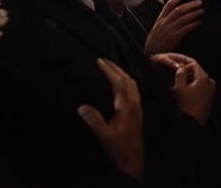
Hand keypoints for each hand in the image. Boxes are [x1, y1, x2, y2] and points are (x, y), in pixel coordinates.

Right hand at [78, 58, 143, 179]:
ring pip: (133, 84)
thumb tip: (82, 106)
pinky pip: (135, 90)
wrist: (134, 160)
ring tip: (112, 67)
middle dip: (116, 67)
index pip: (118, 83)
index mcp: (127, 106)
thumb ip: (94, 121)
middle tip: (104, 59)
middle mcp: (135, 104)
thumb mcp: (104, 136)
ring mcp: (138, 107)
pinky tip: (123, 84)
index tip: (100, 60)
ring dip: (123, 73)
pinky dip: (127, 81)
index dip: (109, 70)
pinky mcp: (138, 112)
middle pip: (127, 79)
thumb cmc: (119, 149)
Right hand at [145, 0, 202, 53]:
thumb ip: (166, 21)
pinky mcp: (173, 38)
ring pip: (183, 18)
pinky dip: (193, 25)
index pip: (169, 4)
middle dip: (190, 5)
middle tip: (200, 2)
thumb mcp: (158, 29)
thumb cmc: (156, 42)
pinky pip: (185, 29)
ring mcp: (169, 30)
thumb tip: (177, 13)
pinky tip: (199, 23)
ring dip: (194, 13)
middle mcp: (164, 23)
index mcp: (160, 19)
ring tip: (202, 11)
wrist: (151, 55)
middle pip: (179, 10)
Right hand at [151, 53, 214, 125]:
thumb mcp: (180, 88)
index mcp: (204, 78)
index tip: (173, 61)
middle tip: (174, 70)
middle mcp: (210, 82)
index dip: (183, 61)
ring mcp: (210, 90)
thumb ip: (180, 74)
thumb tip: (181, 65)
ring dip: (187, 79)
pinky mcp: (208, 98)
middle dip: (185, 70)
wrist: (192, 124)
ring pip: (197, 79)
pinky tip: (182, 90)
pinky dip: (191, 86)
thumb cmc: (186, 105)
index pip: (194, 64)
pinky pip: (199, 87)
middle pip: (196, 71)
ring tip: (175, 81)